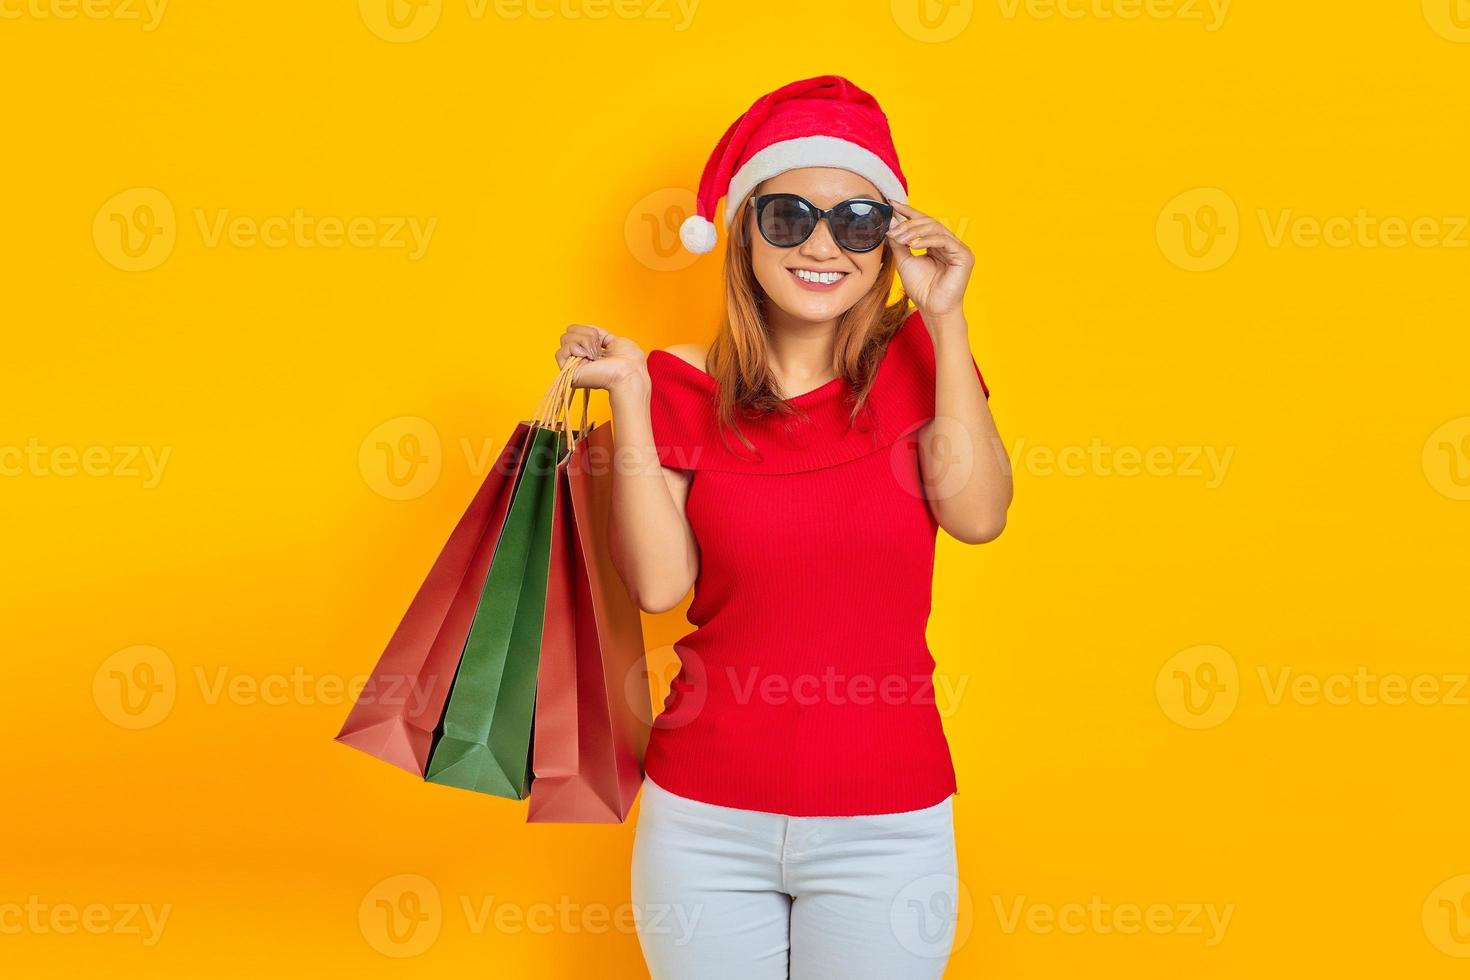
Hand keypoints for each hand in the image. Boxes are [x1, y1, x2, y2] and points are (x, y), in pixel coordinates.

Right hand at [556, 324, 646, 390]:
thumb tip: (588, 329)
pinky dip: (574, 348)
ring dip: (584, 341)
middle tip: (599, 349)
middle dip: (587, 334)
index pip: (577, 331)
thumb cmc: (629, 360)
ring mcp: (573, 365)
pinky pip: (560, 352)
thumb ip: (600, 335)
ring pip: (564, 339)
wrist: (629, 371)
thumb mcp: (615, 340)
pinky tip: (586, 357)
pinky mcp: (568, 372)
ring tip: (595, 354)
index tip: (601, 341)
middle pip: (569, 332)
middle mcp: (580, 359)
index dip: (589, 330)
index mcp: (591, 352)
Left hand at [886, 202, 973, 324]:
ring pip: (936, 229)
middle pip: (929, 222)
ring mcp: (958, 248)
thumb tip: (891, 222)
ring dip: (915, 231)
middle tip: (893, 229)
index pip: (923, 222)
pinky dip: (927, 240)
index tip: (892, 204)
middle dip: (909, 223)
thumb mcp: (904, 261)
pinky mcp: (964, 255)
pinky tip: (913, 244)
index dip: (908, 211)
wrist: (932, 308)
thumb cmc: (921, 288)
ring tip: (900, 237)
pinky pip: (944, 240)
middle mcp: (949, 243)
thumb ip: (899, 242)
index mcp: (937, 243)